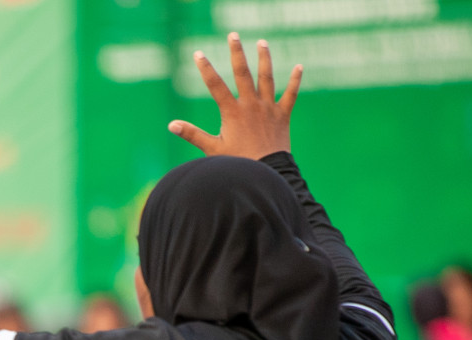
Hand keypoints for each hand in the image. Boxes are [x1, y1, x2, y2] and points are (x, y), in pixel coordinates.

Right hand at [170, 33, 301, 159]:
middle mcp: (251, 105)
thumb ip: (192, 134)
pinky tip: (299, 67)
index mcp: (232, 112)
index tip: (198, 54)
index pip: (216, 86)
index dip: (206, 69)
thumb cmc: (238, 162)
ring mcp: (268, 108)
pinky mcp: (282, 115)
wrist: (267, 171)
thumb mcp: (212, 149)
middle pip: (243, 73)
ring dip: (264, 59)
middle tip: (233, 36)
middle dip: (236, 53)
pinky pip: (291, 94)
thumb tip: (172, 125)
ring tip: (262, 42)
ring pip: (267, 78)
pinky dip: (295, 80)